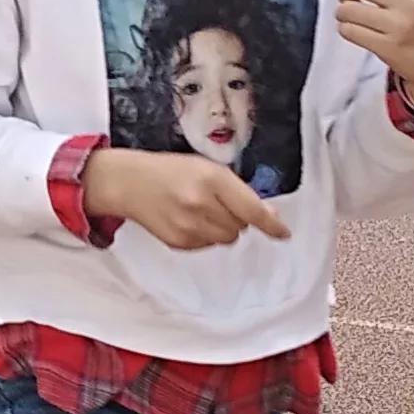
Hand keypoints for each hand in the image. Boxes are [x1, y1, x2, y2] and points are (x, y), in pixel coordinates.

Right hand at [81, 147, 289, 250]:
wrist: (129, 183)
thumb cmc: (169, 170)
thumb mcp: (206, 168)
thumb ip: (237, 190)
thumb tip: (268, 215)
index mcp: (212, 179)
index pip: (252, 209)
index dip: (271, 224)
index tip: (284, 233)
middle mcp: (201, 204)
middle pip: (240, 227)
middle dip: (236, 216)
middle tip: (216, 201)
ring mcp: (189, 227)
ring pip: (226, 239)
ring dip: (222, 227)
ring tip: (200, 210)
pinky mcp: (179, 243)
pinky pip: (208, 246)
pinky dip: (205, 235)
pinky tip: (188, 219)